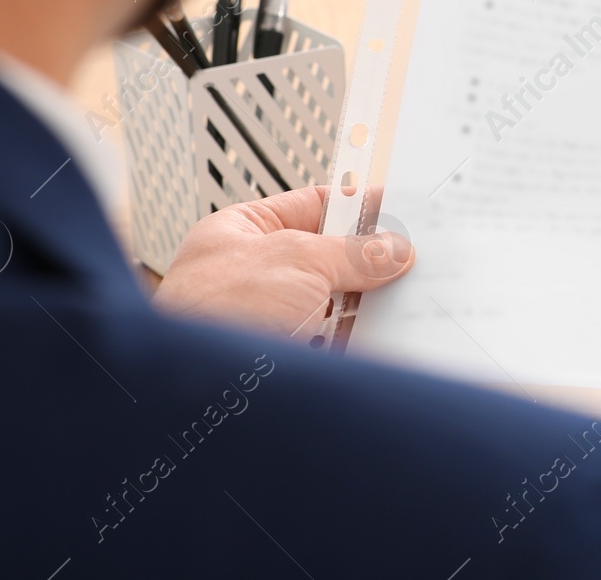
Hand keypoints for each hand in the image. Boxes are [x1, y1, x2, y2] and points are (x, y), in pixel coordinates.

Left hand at [152, 186, 412, 339]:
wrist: (190, 396)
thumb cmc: (210, 314)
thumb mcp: (297, 260)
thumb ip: (351, 252)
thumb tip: (392, 250)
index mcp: (241, 232)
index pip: (312, 206)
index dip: (356, 206)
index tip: (398, 210)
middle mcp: (253, 275)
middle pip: (328, 258)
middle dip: (367, 261)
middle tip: (409, 258)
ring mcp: (268, 321)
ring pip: (333, 304)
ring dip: (365, 304)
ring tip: (404, 297)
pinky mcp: (284, 361)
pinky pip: (333, 344)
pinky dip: (359, 340)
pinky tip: (386, 335)